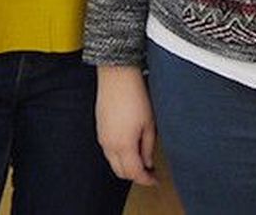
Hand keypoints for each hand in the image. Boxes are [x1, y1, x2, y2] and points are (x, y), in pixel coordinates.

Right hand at [96, 65, 157, 185]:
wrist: (117, 76)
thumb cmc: (135, 95)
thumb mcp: (149, 123)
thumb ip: (148, 146)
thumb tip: (147, 162)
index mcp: (123, 145)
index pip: (134, 172)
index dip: (146, 179)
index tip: (156, 179)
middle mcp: (108, 145)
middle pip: (121, 171)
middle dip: (136, 175)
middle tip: (151, 172)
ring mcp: (102, 137)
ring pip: (113, 162)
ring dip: (127, 165)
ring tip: (143, 159)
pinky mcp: (100, 129)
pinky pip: (108, 151)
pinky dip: (119, 156)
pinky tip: (131, 148)